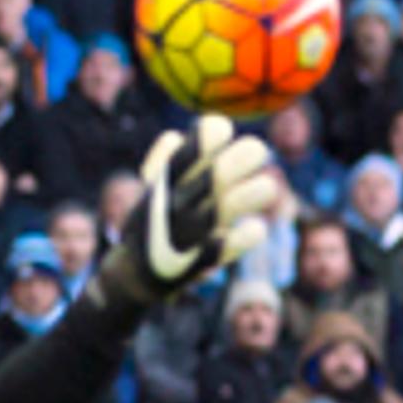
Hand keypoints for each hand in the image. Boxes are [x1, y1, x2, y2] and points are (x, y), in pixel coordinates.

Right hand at [95, 114, 277, 305]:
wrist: (135, 274)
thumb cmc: (152, 217)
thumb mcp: (152, 186)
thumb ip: (172, 154)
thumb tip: (203, 128)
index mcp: (162, 185)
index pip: (186, 152)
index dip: (209, 136)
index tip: (224, 129)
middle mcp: (176, 207)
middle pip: (217, 177)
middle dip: (244, 158)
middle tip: (259, 150)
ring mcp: (189, 235)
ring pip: (227, 209)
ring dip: (254, 194)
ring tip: (267, 187)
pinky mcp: (203, 262)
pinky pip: (232, 247)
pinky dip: (249, 236)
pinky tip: (256, 229)